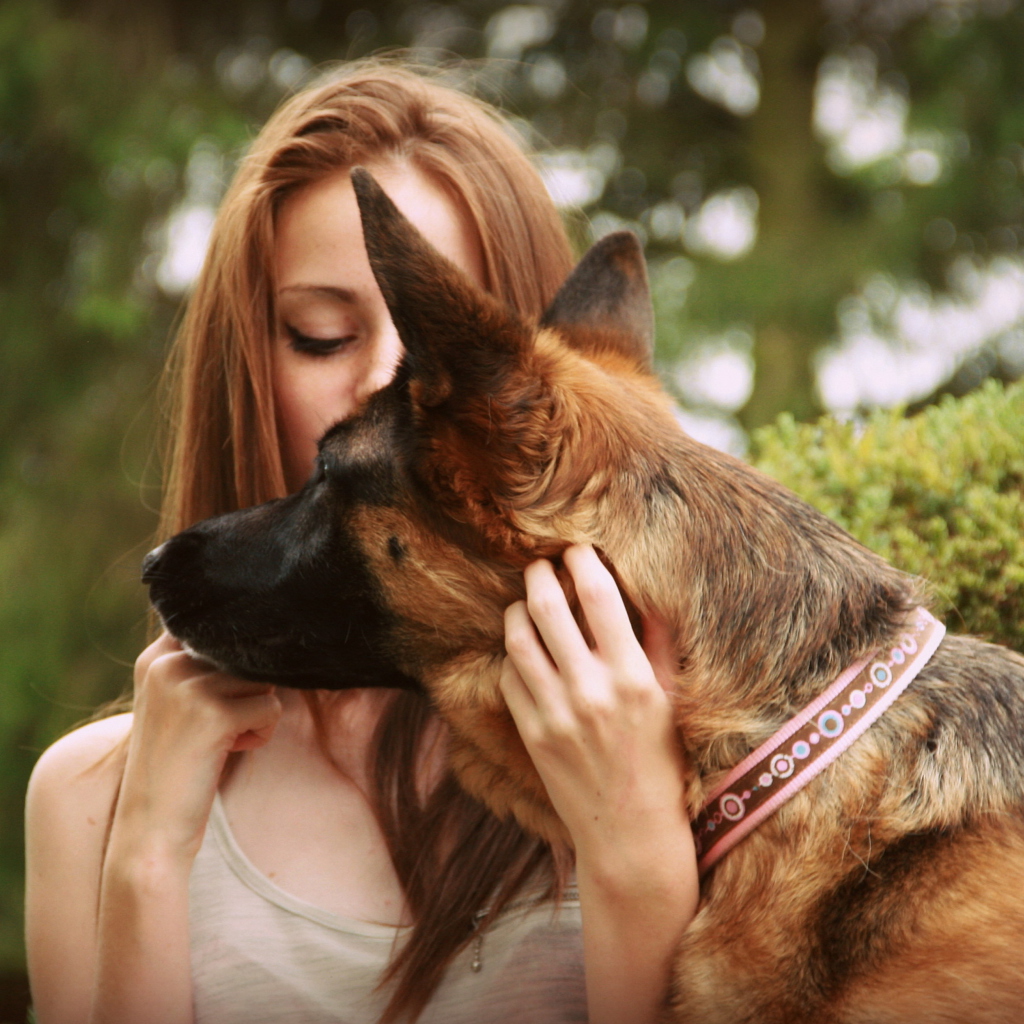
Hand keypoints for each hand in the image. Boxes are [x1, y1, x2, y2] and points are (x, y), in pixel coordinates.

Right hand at [118, 633, 281, 864]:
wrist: (152, 829)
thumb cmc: (180, 762)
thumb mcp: (181, 701)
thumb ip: (207, 663)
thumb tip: (270, 632)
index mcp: (156, 656)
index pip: (219, 626)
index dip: (238, 652)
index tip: (228, 691)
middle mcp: (167, 663)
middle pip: (246, 653)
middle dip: (249, 690)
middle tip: (219, 725)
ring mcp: (188, 686)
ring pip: (264, 680)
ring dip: (257, 712)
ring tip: (223, 738)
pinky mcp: (213, 713)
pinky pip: (271, 709)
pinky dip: (262, 733)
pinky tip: (230, 751)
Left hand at [499, 544, 685, 869]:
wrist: (630, 835)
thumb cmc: (660, 764)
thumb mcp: (671, 701)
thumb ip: (658, 645)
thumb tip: (652, 591)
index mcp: (633, 677)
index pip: (600, 596)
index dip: (584, 562)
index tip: (579, 550)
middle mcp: (591, 691)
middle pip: (548, 607)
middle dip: (540, 574)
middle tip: (542, 564)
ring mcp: (555, 713)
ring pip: (518, 638)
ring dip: (518, 609)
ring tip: (527, 602)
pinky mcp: (531, 734)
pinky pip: (507, 677)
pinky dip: (512, 656)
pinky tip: (525, 652)